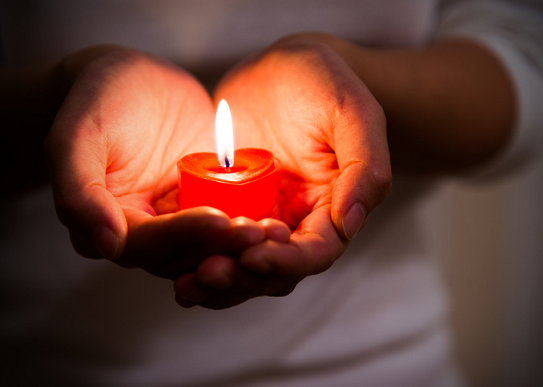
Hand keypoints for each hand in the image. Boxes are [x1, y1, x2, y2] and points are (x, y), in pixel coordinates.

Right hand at [44, 46, 275, 278]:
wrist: (132, 82)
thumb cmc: (98, 102)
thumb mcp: (77, 136)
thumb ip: (78, 191)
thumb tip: (105, 244)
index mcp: (112, 227)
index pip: (149, 245)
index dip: (184, 235)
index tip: (220, 219)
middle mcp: (149, 235)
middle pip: (188, 256)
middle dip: (224, 247)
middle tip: (261, 233)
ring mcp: (183, 222)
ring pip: (216, 248)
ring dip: (245, 246)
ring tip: (277, 233)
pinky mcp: (211, 205)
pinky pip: (234, 224)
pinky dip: (255, 227)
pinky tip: (281, 222)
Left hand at [174, 35, 391, 307]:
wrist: (285, 67)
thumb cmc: (327, 85)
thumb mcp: (355, 115)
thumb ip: (365, 168)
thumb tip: (350, 222)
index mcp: (332, 210)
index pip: (314, 253)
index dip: (286, 262)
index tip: (253, 257)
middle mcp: (297, 223)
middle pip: (273, 271)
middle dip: (243, 278)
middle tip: (209, 272)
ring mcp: (260, 216)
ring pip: (240, 264)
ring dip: (216, 278)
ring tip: (186, 282)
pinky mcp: (228, 205)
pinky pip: (211, 238)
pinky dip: (194, 253)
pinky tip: (170, 258)